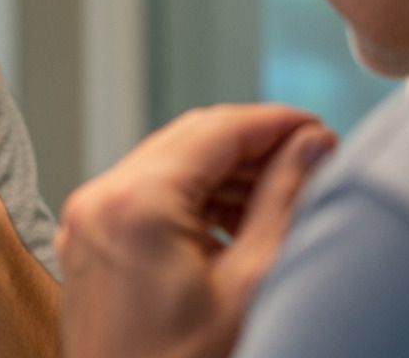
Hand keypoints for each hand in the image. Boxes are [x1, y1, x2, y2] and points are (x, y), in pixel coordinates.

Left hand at [56, 104, 335, 357]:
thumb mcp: (252, 285)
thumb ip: (284, 201)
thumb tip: (313, 143)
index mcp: (137, 202)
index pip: (220, 128)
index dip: (278, 123)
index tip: (321, 132)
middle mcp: (101, 198)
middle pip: (192, 139)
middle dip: (255, 145)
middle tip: (313, 161)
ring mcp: (87, 221)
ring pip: (170, 163)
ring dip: (227, 171)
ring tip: (285, 195)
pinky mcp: (88, 244)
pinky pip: (147, 195)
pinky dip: (194, 198)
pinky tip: (239, 223)